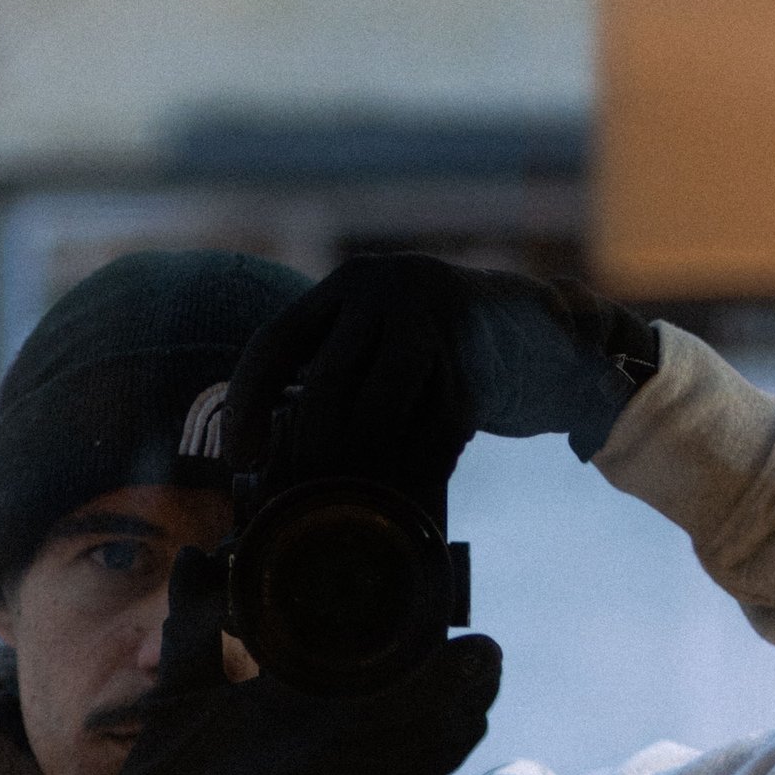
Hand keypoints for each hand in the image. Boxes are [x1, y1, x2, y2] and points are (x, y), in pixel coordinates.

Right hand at [106, 545, 500, 774]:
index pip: (431, 686)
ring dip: (457, 725)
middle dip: (471, 687)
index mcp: (332, 719)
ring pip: (446, 762)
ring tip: (456, 694)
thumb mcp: (181, 693)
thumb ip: (194, 615)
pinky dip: (429, 764)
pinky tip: (416, 746)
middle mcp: (369, 767)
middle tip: (473, 656)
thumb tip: (196, 554)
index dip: (463, 663)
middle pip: (458, 722)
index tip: (475, 640)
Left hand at [223, 253, 661, 480]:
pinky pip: (434, 426)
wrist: (533, 330)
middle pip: (325, 382)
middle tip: (307, 487)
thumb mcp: (374, 344)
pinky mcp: (476, 355)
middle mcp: (384, 289)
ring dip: (369, 457)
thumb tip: (260, 458)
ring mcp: (435, 316)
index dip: (247, 407)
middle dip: (312, 446)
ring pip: (380, 408)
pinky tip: (419, 476)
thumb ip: (329, 375)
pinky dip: (421, 462)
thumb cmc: (431, 354)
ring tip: (365, 484)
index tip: (241, 460)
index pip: (273, 344)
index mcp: (343, 286)